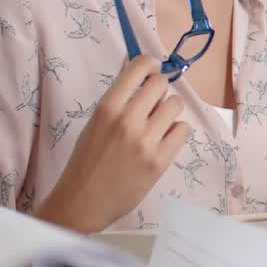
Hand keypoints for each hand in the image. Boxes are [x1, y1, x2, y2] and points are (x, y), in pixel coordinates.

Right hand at [36, 55, 190, 232]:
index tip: (152, 69)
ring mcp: (145, 141)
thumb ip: (119, 101)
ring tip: (158, 125)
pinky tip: (164, 141)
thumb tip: (144, 76)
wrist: (83, 202)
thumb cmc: (87, 161)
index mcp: (107, 108)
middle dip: (160, 91)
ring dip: (169, 112)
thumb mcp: (95, 123)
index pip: (138, 68)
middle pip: (161, 84)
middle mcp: (127, 120)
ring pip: (176, 105)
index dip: (149, 65)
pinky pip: (183, 130)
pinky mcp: (160, 160)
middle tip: (154, 103)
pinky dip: (176, 133)